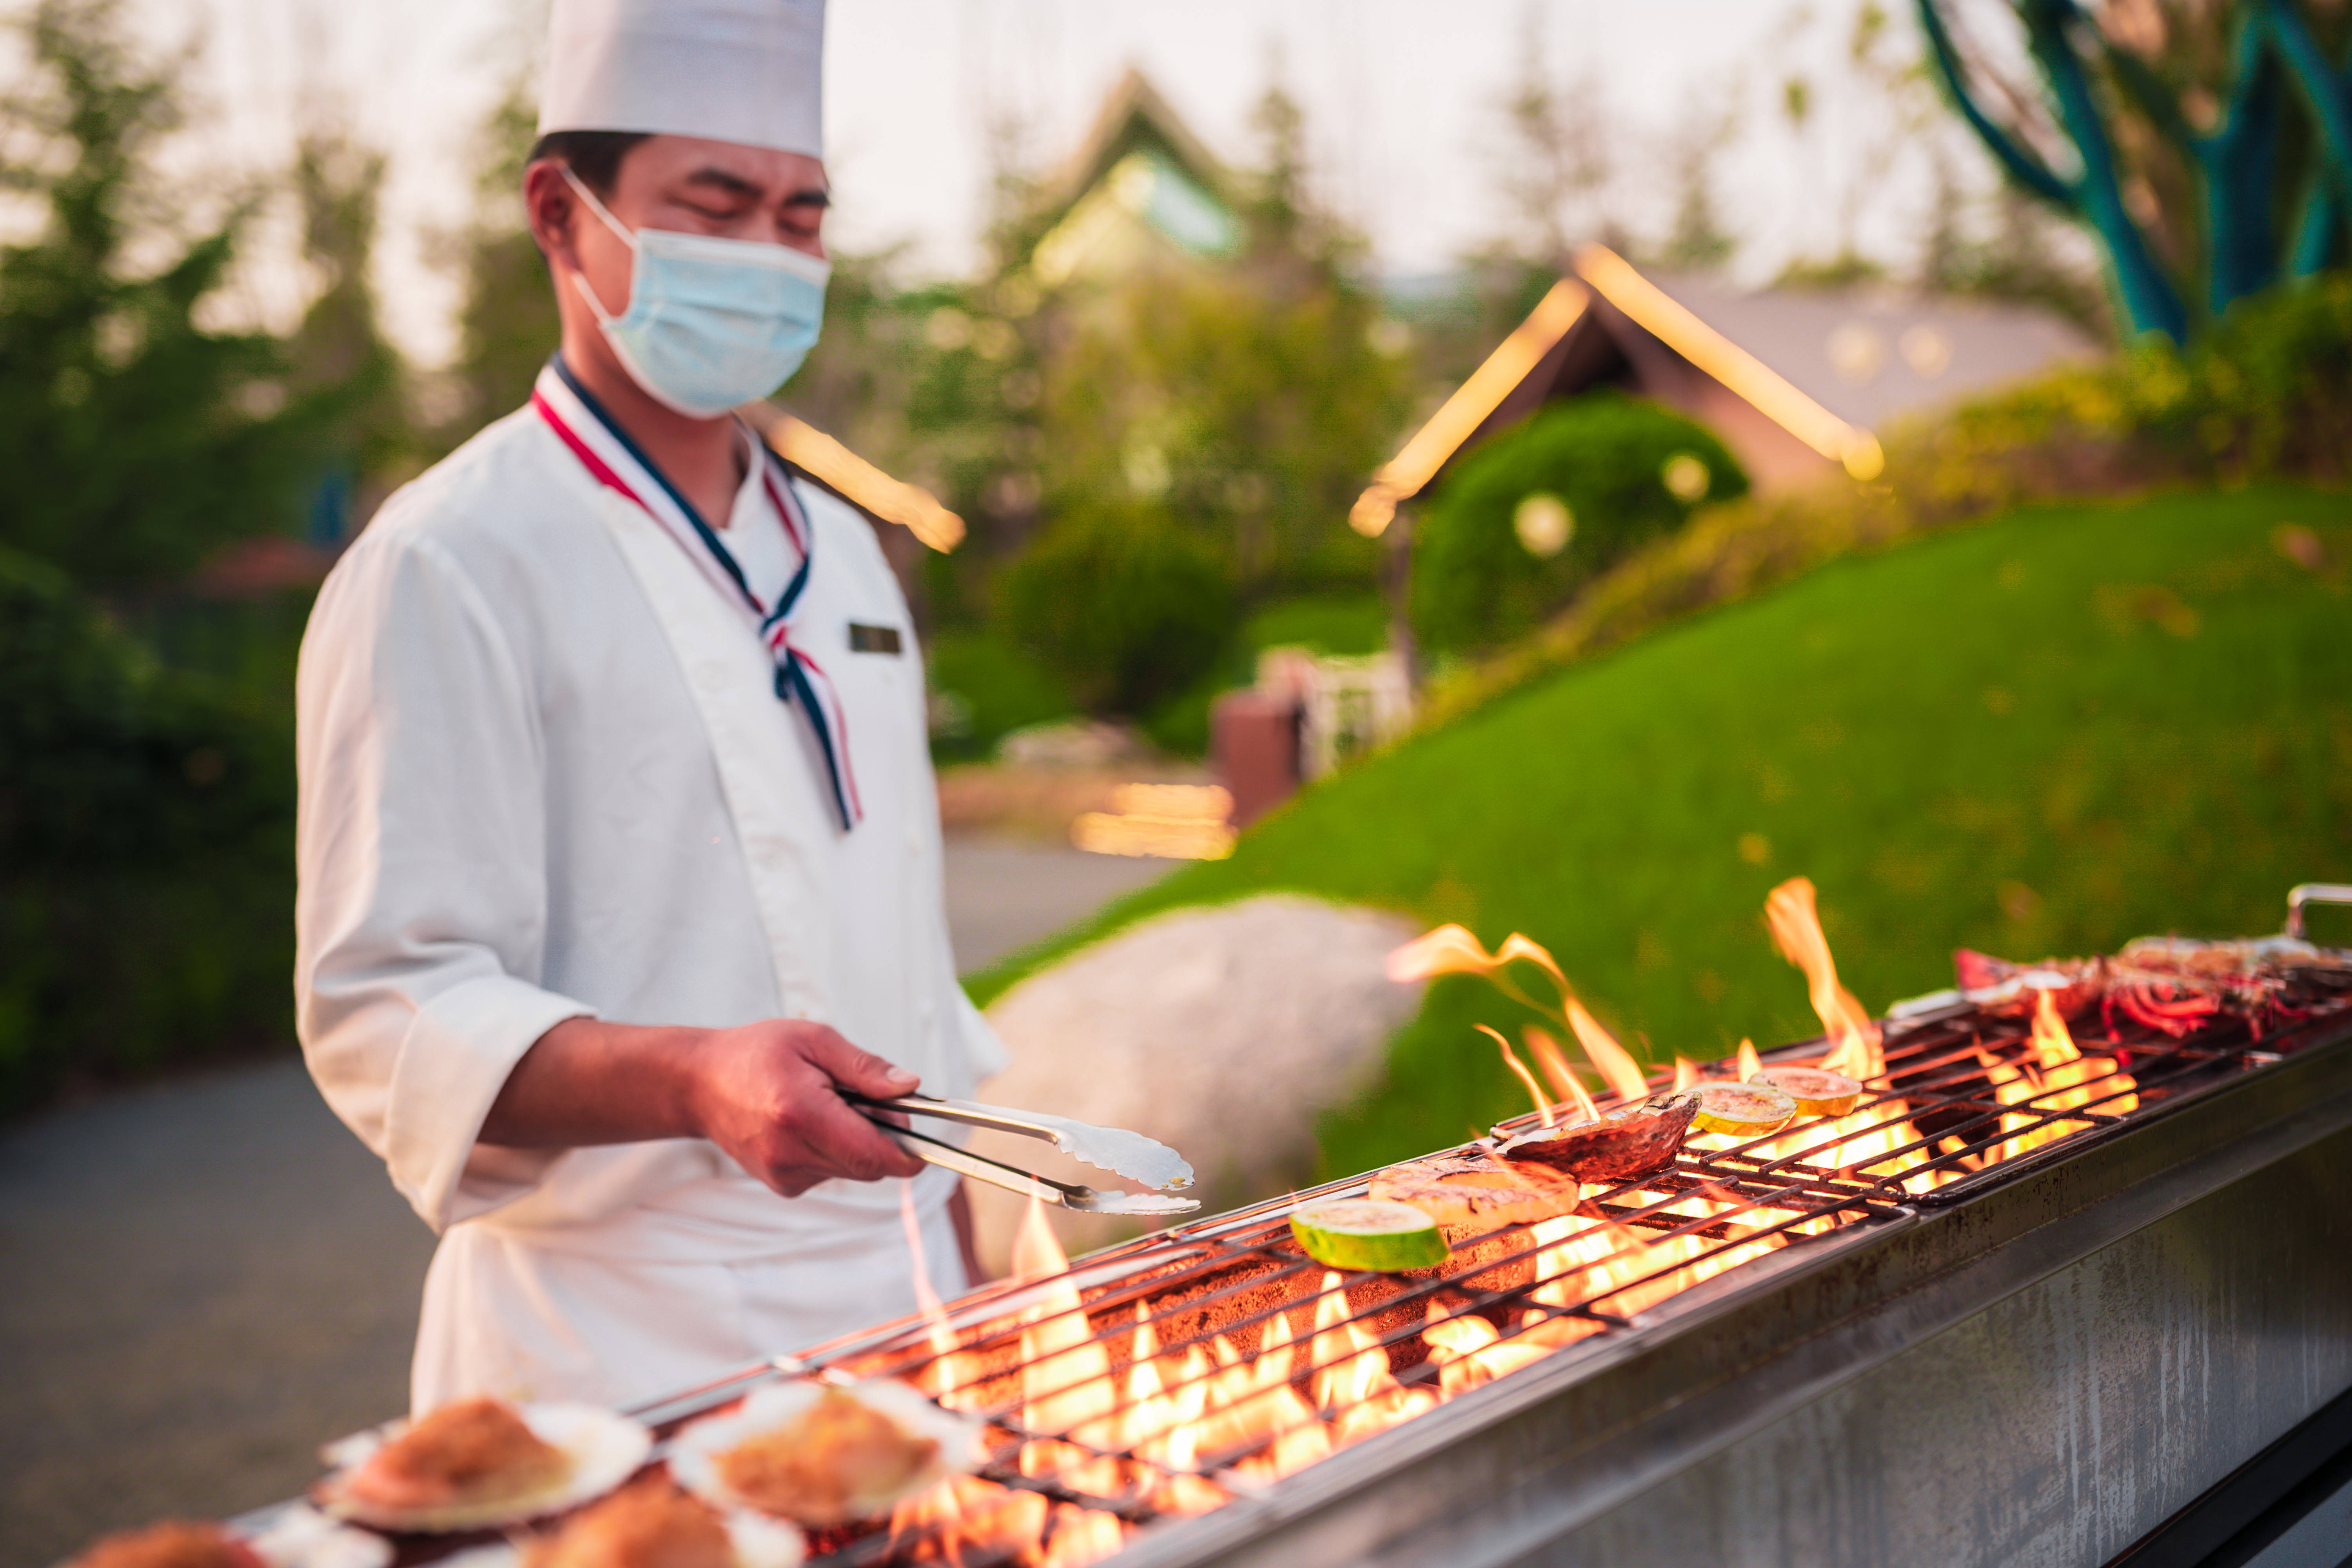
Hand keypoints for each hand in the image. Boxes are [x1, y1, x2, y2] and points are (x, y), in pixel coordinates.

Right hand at [684, 1019, 927, 1195]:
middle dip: (885, 1137)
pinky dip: (836, 1150)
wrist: (700, 1084)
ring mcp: (784, 1175)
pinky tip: (812, 1123)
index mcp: (801, 1115)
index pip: (873, 1155)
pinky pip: (831, 1173)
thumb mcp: (814, 1040)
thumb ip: (865, 1067)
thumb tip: (910, 1087)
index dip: (909, 1152)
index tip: (928, 1142)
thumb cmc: (756, 1053)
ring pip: (853, 1171)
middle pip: (869, 1165)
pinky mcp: (782, 1185)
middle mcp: (790, 1154)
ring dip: (858, 1142)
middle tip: (871, 1098)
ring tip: (832, 1104)